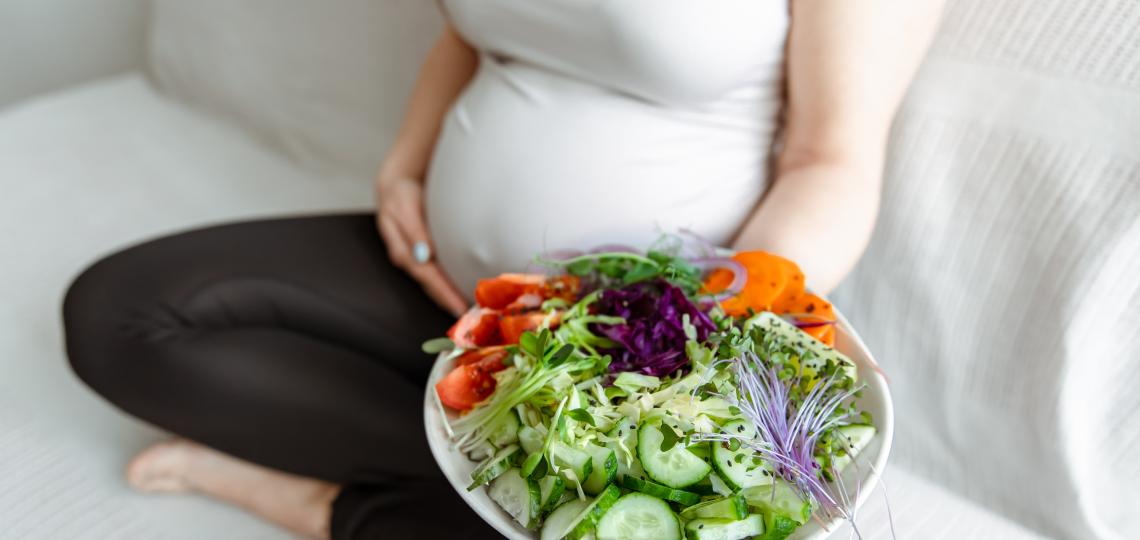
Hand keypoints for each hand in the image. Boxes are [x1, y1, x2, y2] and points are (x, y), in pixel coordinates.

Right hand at [376, 176, 467, 316]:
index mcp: (403, 251)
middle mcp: (409, 260)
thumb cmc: (401, 196)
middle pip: (431, 286)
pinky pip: (436, 275)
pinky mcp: (422, 256)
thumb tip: (424, 255)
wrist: (394, 186)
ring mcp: (415, 259)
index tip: (460, 308)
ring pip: (433, 284)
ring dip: (449, 297)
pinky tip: (459, 291)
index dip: (444, 294)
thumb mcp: (404, 207)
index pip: (428, 277)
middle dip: (449, 302)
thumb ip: (414, 231)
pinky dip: (447, 285)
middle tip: (471, 318)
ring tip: (469, 311)